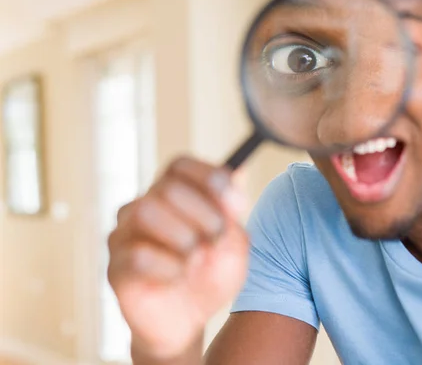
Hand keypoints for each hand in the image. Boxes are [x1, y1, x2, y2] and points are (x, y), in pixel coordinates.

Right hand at [107, 157, 248, 359]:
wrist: (188, 323)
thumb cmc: (208, 276)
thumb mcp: (233, 245)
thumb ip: (232, 213)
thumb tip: (237, 174)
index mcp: (172, 196)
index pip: (180, 166)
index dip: (208, 176)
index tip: (236, 202)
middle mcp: (143, 207)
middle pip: (167, 187)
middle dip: (203, 214)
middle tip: (216, 239)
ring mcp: (125, 236)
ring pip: (145, 212)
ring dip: (182, 237)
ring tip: (195, 259)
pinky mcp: (115, 268)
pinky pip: (137, 255)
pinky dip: (167, 266)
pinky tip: (177, 277)